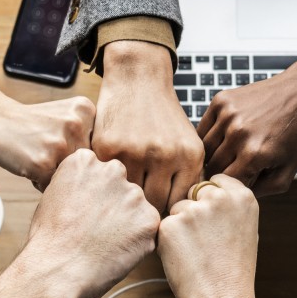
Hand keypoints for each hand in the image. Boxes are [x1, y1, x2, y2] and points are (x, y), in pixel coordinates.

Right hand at [0, 96, 94, 188]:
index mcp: (86, 110)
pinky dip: (40, 181)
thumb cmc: (29, 122)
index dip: (78, 153)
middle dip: (68, 166)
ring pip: (71, 178)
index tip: (60, 142)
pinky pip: (52, 187)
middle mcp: (77, 125)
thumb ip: (87, 135)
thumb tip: (108, 173)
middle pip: (86, 165)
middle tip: (45, 150)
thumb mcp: (65, 115)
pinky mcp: (43, 163)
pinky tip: (28, 163)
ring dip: (54, 175)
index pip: (98, 149)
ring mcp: (60, 144)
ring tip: (37, 156)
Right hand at [21, 148, 160, 297]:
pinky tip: (115, 251)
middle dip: (113, 206)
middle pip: (121, 187)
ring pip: (136, 208)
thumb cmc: (49, 240)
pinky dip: (137, 242)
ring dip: (127, 223)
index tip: (83, 212)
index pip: (100, 173)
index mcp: (85, 160)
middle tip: (95, 231)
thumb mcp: (53, 196)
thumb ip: (78, 184)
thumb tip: (92, 189)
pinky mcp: (149, 219)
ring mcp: (133, 194)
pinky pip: (147, 229)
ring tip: (103, 244)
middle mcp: (112, 170)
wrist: (56, 270)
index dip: (93, 196)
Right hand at [92, 41, 203, 212]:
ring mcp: (135, 152)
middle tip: (137, 210)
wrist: (138, 79)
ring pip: (129, 196)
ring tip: (122, 198)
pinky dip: (107, 182)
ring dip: (125, 198)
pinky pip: (108, 180)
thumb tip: (181, 219)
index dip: (168, 213)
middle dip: (146, 209)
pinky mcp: (108, 148)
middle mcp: (165, 155)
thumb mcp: (187, 143)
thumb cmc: (163, 117)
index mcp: (189, 156)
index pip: (178, 204)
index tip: (158, 213)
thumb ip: (186, 178)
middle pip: (154, 205)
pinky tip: (108, 180)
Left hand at [158, 174, 258, 297]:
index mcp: (242, 196)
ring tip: (197, 252)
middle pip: (194, 192)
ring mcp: (193, 211)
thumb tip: (209, 191)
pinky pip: (164, 226)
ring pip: (177, 209)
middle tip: (205, 241)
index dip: (210, 199)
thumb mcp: (245, 228)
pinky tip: (184, 258)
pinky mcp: (170, 226)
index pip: (215, 180)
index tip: (213, 218)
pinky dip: (168, 241)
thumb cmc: (233, 270)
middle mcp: (218, 198)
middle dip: (194, 210)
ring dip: (180, 226)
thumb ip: (229, 206)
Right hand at [196, 65, 296, 196]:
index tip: (234, 185)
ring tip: (228, 155)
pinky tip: (223, 138)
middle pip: (211, 167)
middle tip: (230, 171)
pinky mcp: (221, 101)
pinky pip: (203, 128)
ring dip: (212, 155)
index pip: (224, 184)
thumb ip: (261, 191)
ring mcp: (228, 115)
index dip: (228, 188)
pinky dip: (209, 136)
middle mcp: (238, 134)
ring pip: (203, 148)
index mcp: (254, 155)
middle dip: (219, 173)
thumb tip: (234, 197)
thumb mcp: (287, 172)